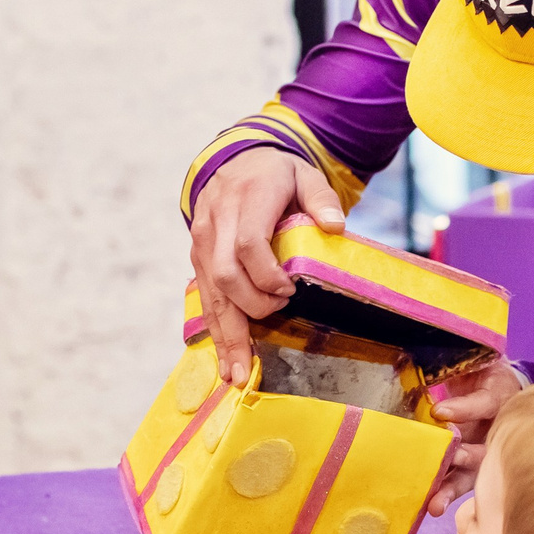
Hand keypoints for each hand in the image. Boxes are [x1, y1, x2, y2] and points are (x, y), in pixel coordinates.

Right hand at [190, 147, 345, 385]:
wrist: (236, 159)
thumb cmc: (276, 173)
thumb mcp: (305, 174)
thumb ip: (322, 198)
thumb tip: (336, 226)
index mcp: (246, 199)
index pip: (247, 244)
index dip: (266, 274)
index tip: (289, 291)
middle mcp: (216, 222)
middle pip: (225, 276)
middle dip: (249, 309)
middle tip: (275, 321)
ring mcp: (202, 243)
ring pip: (210, 294)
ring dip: (225, 336)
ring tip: (237, 373)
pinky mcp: (197, 258)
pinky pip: (204, 299)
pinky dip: (216, 331)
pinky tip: (225, 359)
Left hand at [425, 362, 523, 514]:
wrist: (496, 384)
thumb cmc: (480, 371)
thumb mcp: (474, 360)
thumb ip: (450, 365)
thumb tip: (403, 359)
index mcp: (500, 397)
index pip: (485, 403)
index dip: (465, 409)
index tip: (439, 412)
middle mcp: (495, 430)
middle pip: (485, 449)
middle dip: (465, 458)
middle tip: (449, 459)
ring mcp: (482, 450)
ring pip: (471, 473)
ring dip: (452, 489)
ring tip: (435, 505)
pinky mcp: (470, 466)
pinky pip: (459, 481)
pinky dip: (444, 494)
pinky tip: (429, 507)